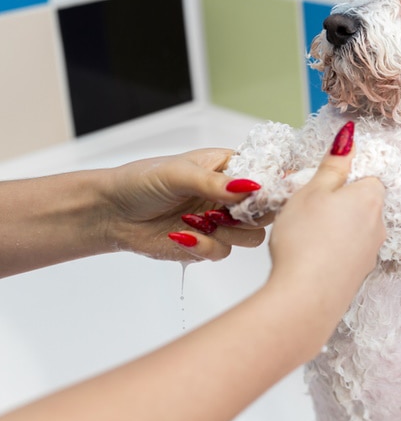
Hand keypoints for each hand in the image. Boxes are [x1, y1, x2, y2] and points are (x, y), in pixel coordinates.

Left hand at [103, 148, 268, 262]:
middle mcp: (229, 196)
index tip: (261, 195)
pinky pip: (223, 252)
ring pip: (250, 236)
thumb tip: (250, 188)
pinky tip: (182, 235)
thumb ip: (214, 183)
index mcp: (228, 168)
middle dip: (252, 214)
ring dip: (229, 231)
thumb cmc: (142, 182)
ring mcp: (220, 221)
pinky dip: (205, 246)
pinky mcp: (207, 244)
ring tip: (202, 221)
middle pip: (266, 210)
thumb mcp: (178, 174)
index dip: (269, 187)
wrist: (111, 213)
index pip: (264, 176)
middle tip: (231, 212)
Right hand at [266, 123, 385, 326]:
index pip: (367, 175)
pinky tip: (310, 256)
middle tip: (306, 208)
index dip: (341, 177)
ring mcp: (371, 252)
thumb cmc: (305, 242)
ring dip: (334, 227)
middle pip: (361, 202)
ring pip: (354, 228)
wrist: (304, 299)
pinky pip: (347, 252)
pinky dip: (332, 250)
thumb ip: (334, 163)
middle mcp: (379, 225)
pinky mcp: (358, 275)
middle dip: (337, 202)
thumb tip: (350, 137)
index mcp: (370, 198)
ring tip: (303, 234)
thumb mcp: (313, 190)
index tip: (319, 184)